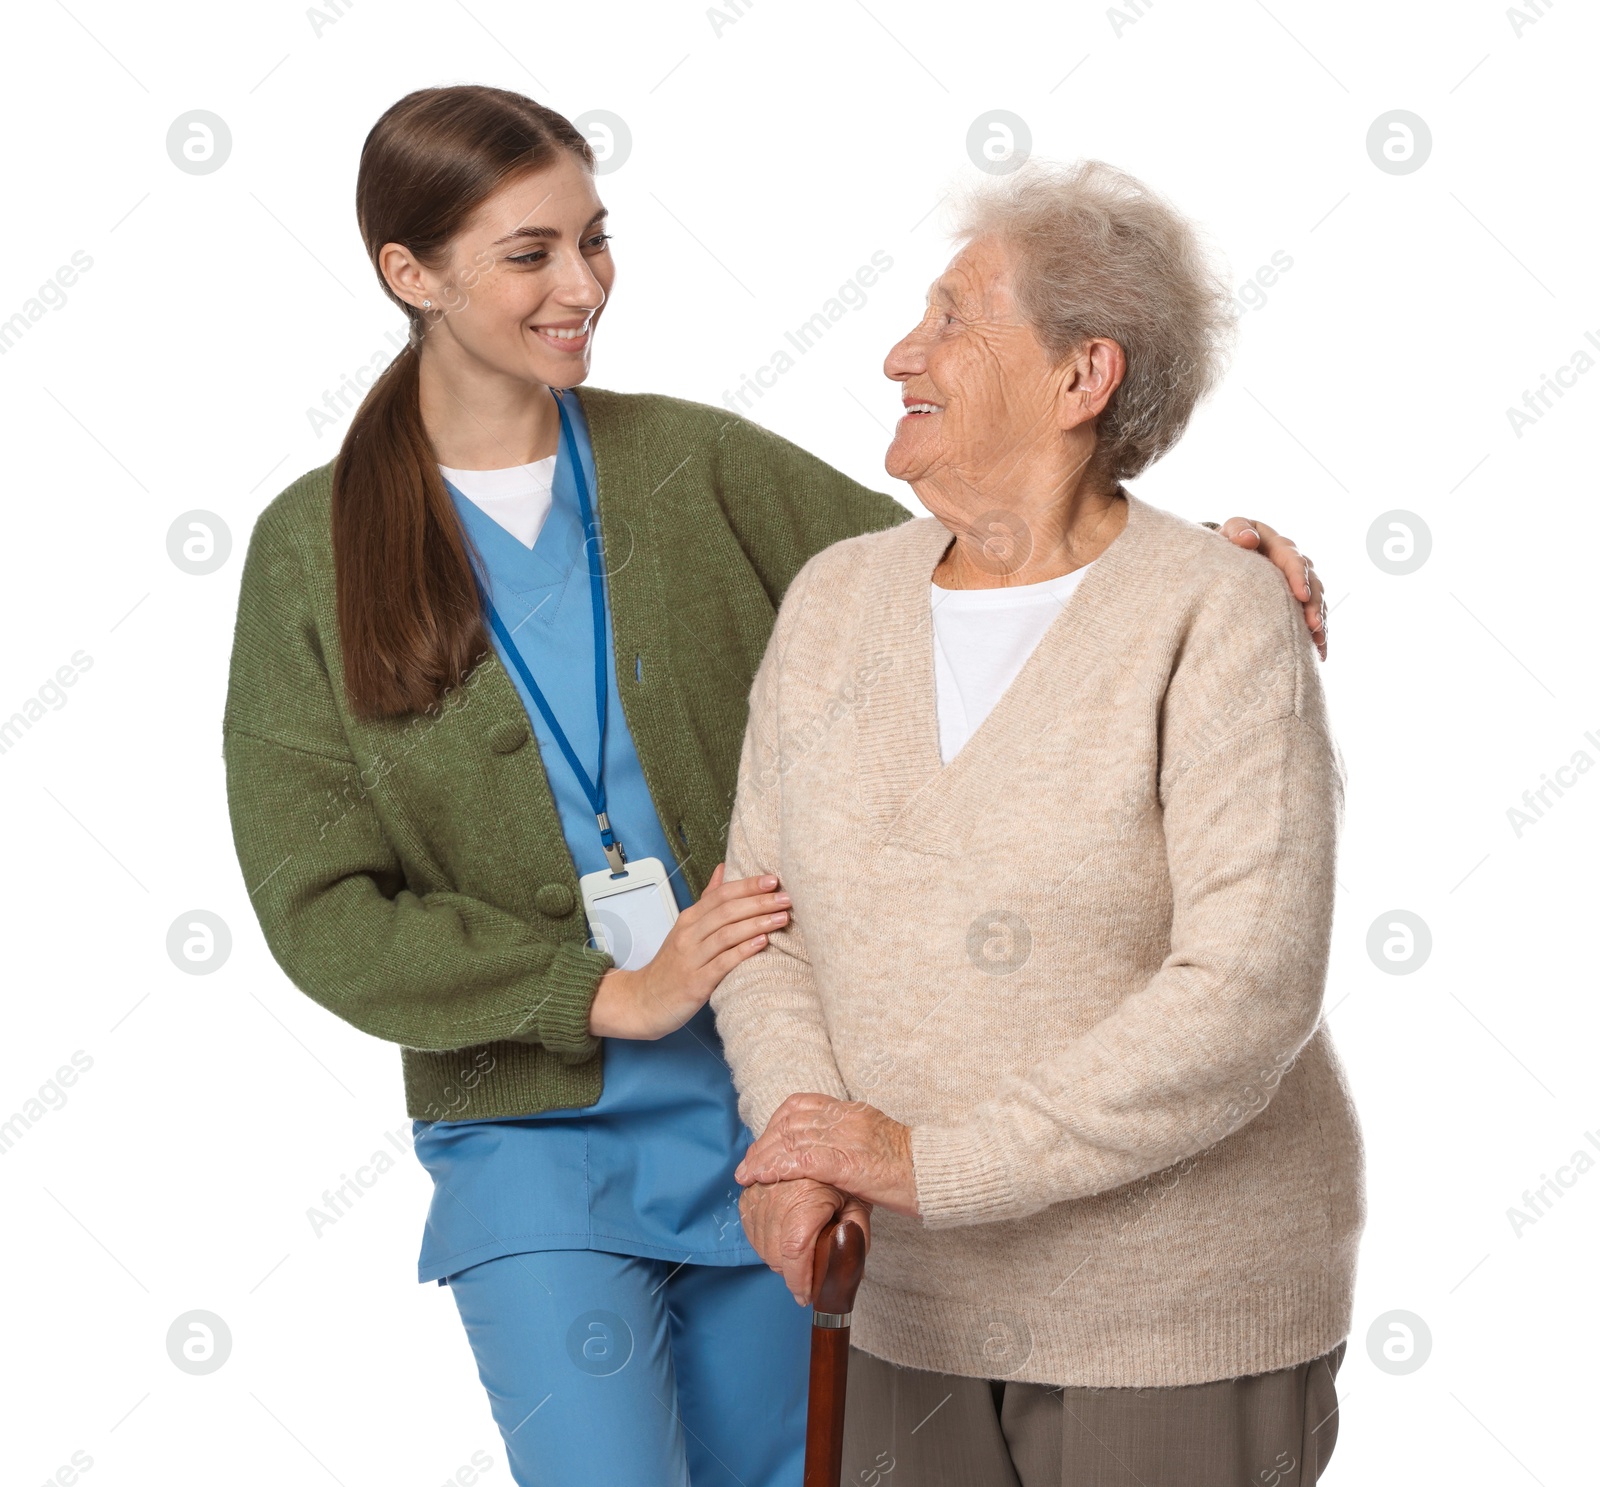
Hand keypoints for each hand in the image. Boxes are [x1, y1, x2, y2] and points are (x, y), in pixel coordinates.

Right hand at [587, 863, 790, 1039]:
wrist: (644, 1001)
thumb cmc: (671, 965)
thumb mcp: (686, 928)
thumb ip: (708, 899)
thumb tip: (723, 868)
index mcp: (689, 919)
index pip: (721, 894)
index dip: (748, 885)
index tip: (773, 880)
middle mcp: (689, 935)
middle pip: (727, 911)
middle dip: (759, 902)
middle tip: (786, 897)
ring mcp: (691, 958)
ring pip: (727, 934)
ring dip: (757, 924)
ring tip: (781, 918)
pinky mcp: (696, 983)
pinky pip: (723, 963)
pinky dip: (743, 951)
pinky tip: (762, 943)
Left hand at [736, 1094, 918, 1217]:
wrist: (938, 1173)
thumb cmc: (913, 1166)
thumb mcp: (877, 1142)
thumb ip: (851, 1139)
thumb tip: (828, 1153)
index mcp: (852, 1110)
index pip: (801, 1104)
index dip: (776, 1122)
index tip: (765, 1143)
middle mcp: (845, 1118)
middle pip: (790, 1122)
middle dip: (764, 1143)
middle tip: (748, 1163)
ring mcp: (846, 1138)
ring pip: (791, 1139)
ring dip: (764, 1157)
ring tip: (748, 1174)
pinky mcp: (848, 1163)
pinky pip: (802, 1160)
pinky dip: (778, 1167)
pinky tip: (763, 1177)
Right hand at [739, 1177, 871, 1305]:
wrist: (817, 1147)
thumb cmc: (841, 1177)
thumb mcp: (858, 1205)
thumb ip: (856, 1237)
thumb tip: (849, 1272)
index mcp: (805, 1198)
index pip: (794, 1251)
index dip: (800, 1280)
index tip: (807, 1296)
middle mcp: (775, 1195)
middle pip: (776, 1255)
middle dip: (793, 1273)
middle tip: (810, 1273)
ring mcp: (757, 1195)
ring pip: (762, 1248)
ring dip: (779, 1259)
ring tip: (800, 1252)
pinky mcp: (747, 1196)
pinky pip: (752, 1234)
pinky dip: (766, 1244)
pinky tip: (784, 1238)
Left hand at [1212, 516, 1327, 659]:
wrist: (1231, 553)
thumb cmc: (1229, 542)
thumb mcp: (1231, 532)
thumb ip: (1237, 530)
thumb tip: (1248, 539)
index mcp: (1280, 546)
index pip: (1293, 559)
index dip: (1298, 577)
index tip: (1300, 595)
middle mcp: (1296, 564)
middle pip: (1312, 584)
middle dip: (1314, 605)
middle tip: (1313, 625)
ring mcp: (1299, 583)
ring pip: (1317, 602)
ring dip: (1319, 622)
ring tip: (1318, 642)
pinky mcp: (1298, 602)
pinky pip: (1312, 617)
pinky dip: (1317, 635)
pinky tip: (1320, 654)